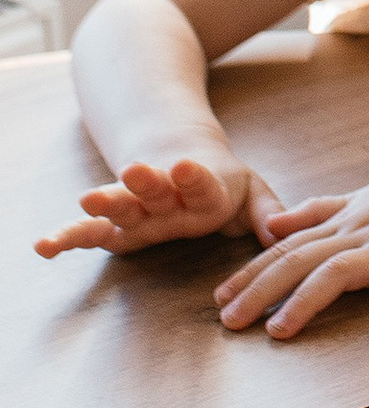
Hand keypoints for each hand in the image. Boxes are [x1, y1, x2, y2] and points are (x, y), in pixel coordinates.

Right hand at [35, 148, 288, 259]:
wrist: (180, 160)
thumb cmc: (223, 185)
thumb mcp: (253, 193)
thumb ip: (270, 213)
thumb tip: (285, 233)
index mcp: (204, 190)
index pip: (200, 182)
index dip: (193, 176)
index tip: (183, 166)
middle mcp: (165, 198)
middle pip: (154, 189)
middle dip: (144, 182)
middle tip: (132, 171)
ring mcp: (137, 211)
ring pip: (120, 205)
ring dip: (107, 201)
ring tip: (87, 198)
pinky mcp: (115, 225)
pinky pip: (88, 233)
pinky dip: (67, 238)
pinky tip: (44, 247)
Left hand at [214, 155, 368, 339]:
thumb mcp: (362, 199)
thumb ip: (317, 212)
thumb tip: (270, 226)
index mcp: (345, 222)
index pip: (289, 247)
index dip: (252, 272)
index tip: (219, 300)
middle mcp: (361, 233)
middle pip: (303, 259)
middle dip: (262, 290)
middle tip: (230, 321)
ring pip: (342, 270)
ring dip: (307, 299)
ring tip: (279, 330)